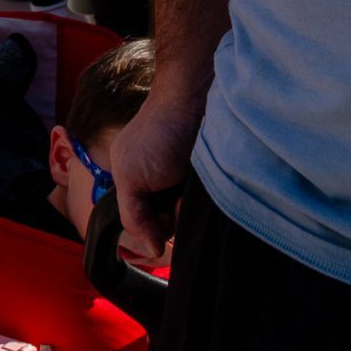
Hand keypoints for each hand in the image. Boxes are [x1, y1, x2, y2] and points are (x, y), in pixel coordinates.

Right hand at [108, 87, 203, 261]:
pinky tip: (218, 192)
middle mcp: (164, 185)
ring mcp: (192, 183)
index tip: (166, 226)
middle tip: (183, 203)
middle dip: (178, 222)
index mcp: (136, 183)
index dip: (155, 230)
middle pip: (172, 223)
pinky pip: (218, 206)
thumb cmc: (158, 133)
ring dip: (199, 213)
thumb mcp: (131, 175)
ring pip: (196, 218)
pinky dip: (219, 205)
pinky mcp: (218, 180)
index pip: (144, 224)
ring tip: (202, 192)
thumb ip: (134, 215)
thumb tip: (151, 250)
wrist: (195, 99)